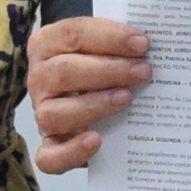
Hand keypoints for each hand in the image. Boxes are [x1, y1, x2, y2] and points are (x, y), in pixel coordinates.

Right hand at [26, 16, 146, 174]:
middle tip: (144, 71)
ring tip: (127, 98)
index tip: (142, 43)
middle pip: (64, 72)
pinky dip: (72, 151)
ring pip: (54, 113)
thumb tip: (151, 42)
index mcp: (47, 44)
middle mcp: (39, 79)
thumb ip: (121, 42)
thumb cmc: (102, 66)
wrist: (91, 99)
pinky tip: (97, 140)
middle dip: (108, 70)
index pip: (73, 34)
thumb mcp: (106, 47)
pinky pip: (49, 157)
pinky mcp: (50, 147)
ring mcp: (42, 114)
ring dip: (94, 105)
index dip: (109, 37)